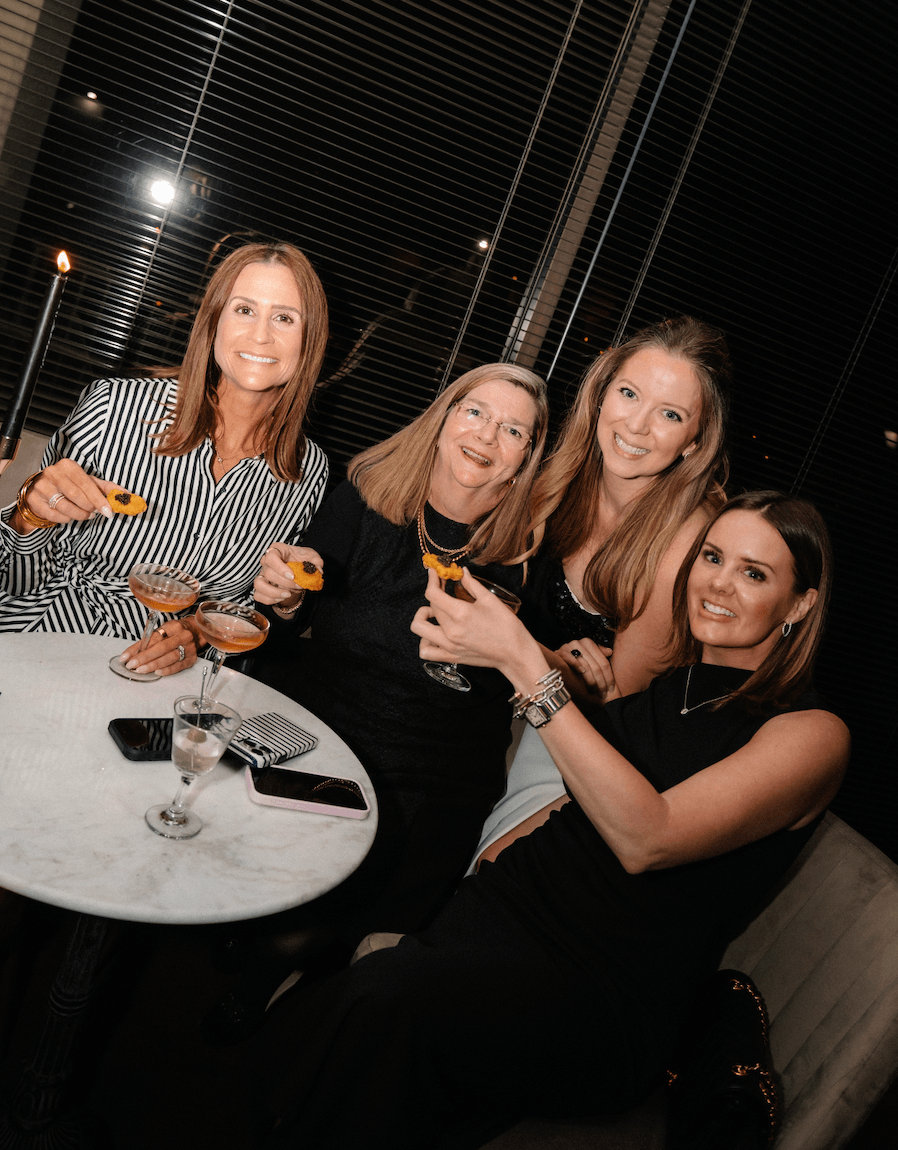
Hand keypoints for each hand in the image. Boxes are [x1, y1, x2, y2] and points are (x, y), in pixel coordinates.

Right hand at [16, 460, 123, 529]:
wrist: (41, 489)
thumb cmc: (69, 485)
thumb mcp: (88, 482)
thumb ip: (107, 488)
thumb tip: (128, 495)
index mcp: (68, 466)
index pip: (87, 484)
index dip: (99, 500)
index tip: (109, 512)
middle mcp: (53, 473)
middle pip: (77, 497)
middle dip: (89, 508)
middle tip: (94, 512)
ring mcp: (42, 486)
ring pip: (66, 508)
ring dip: (79, 515)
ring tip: (84, 514)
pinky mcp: (34, 499)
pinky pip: (55, 516)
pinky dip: (66, 519)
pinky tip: (68, 514)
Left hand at [116, 617, 200, 676]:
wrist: (197, 632)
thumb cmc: (175, 632)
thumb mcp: (162, 631)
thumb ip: (145, 642)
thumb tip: (128, 655)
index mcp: (173, 626)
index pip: (154, 638)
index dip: (138, 648)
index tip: (127, 657)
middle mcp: (183, 636)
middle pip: (162, 648)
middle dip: (145, 658)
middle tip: (132, 665)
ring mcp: (189, 648)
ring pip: (170, 658)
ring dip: (153, 665)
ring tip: (141, 670)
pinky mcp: (192, 658)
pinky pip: (178, 666)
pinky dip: (167, 670)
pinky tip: (157, 672)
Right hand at [254, 542, 323, 605]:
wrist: (297, 571)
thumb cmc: (301, 560)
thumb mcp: (311, 557)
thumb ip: (316, 561)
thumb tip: (318, 570)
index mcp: (277, 550)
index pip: (271, 556)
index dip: (280, 567)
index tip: (292, 575)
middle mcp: (266, 562)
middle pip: (268, 573)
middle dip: (285, 582)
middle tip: (299, 585)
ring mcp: (262, 574)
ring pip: (259, 584)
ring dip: (273, 592)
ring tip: (288, 594)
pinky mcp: (261, 586)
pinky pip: (258, 595)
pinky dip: (269, 599)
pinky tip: (282, 598)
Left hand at [411, 568, 528, 671]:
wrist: (515, 653)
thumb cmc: (507, 627)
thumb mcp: (490, 600)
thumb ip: (472, 584)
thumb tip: (462, 572)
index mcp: (460, 613)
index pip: (433, 594)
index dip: (431, 580)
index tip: (435, 573)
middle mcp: (450, 630)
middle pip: (429, 607)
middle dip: (434, 593)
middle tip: (443, 587)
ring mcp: (449, 645)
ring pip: (419, 629)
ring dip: (422, 617)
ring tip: (434, 613)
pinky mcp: (451, 656)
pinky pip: (426, 651)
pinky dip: (424, 641)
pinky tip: (434, 633)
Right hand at [557, 639, 619, 703]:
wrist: (554, 666)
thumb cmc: (577, 665)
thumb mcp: (591, 659)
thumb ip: (600, 655)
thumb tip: (609, 651)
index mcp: (588, 643)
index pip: (604, 662)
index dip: (609, 676)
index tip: (611, 688)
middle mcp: (579, 642)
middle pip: (596, 665)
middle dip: (601, 681)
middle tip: (603, 693)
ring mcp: (568, 646)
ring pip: (586, 665)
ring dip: (591, 680)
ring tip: (594, 690)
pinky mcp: (559, 652)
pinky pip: (569, 658)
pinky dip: (576, 664)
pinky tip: (581, 672)